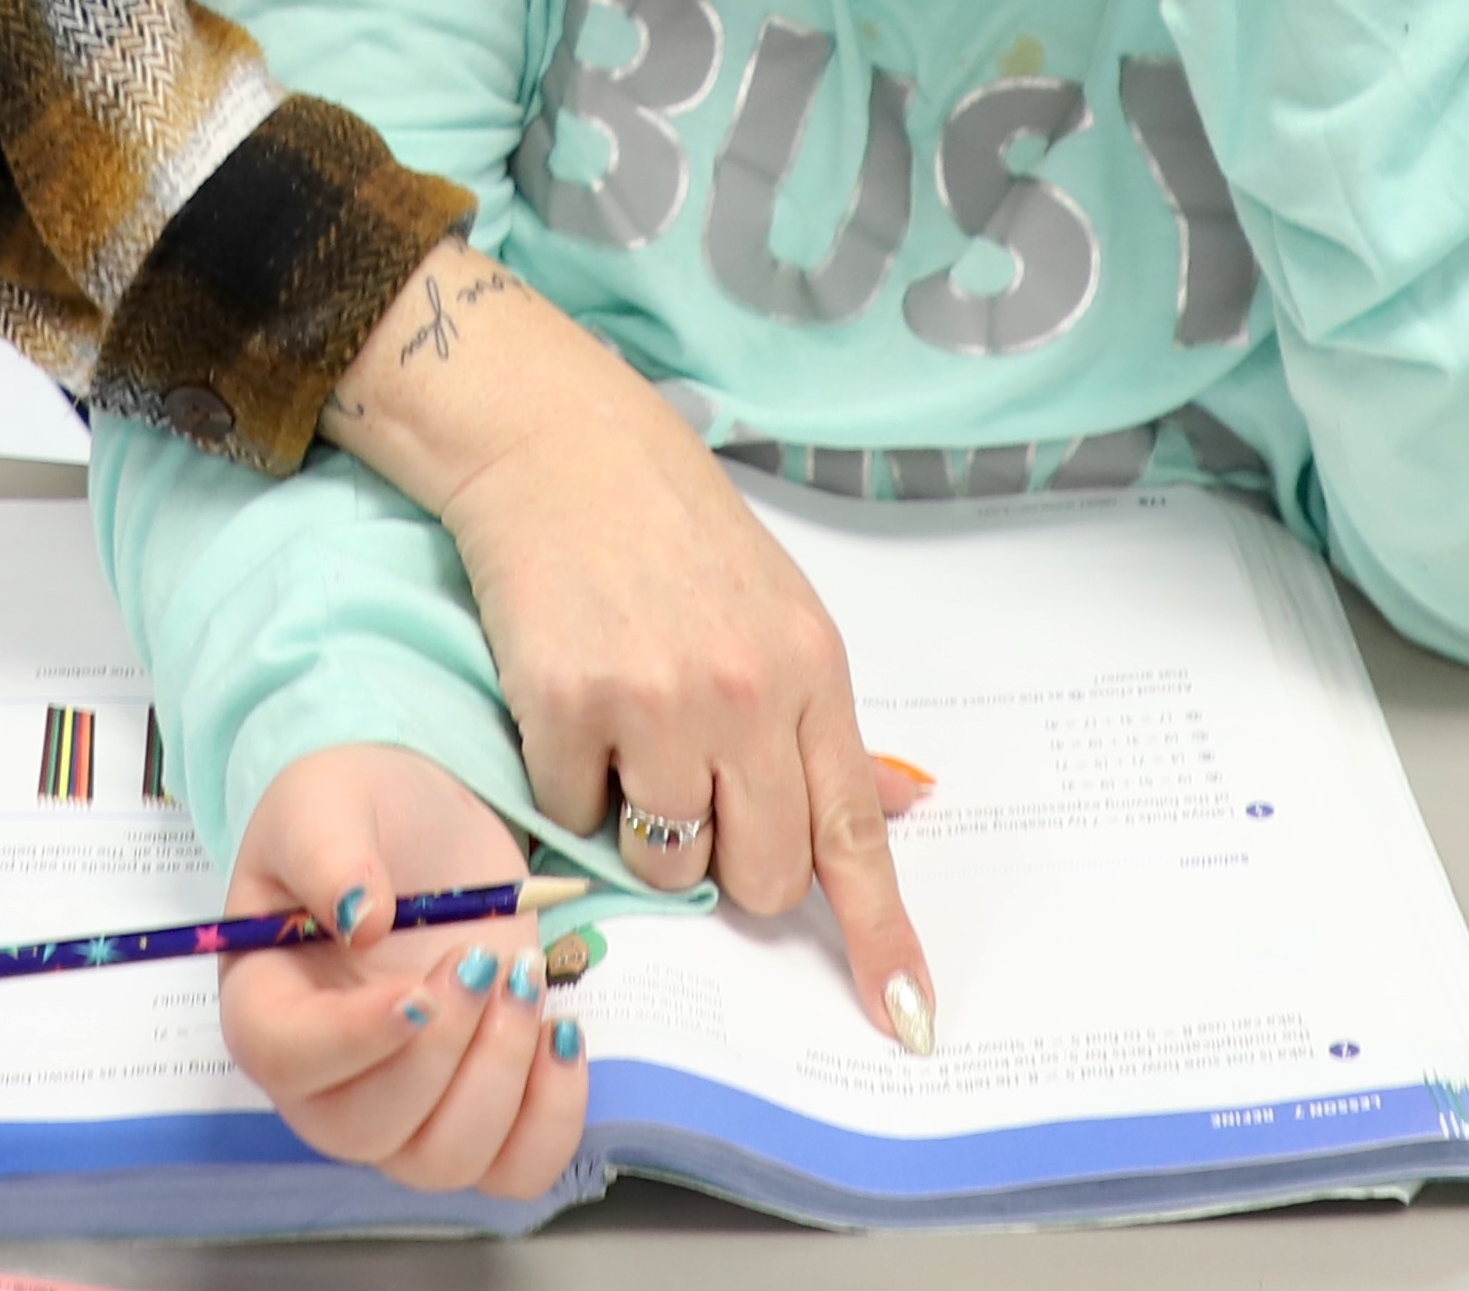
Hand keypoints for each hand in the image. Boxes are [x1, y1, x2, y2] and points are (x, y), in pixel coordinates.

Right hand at [215, 748, 588, 1199]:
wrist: (424, 826)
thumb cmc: (356, 815)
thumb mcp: (322, 798)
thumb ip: (326, 849)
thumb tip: (360, 919)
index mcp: (267, 1003)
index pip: (284, 1060)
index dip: (349, 1042)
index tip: (416, 992)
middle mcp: (324, 1078)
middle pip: (366, 1129)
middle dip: (442, 1051)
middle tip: (482, 960)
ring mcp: (403, 1107)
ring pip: (442, 1161)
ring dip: (500, 1079)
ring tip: (524, 983)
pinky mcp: (475, 1107)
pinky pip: (513, 1169)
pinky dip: (551, 1118)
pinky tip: (561, 1033)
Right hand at [430, 340, 937, 1053]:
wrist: (560, 449)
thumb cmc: (676, 533)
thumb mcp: (785, 614)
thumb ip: (826, 727)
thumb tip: (894, 813)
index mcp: (813, 674)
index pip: (855, 835)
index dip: (881, 937)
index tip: (908, 1018)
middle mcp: (744, 695)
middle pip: (759, 877)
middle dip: (731, 863)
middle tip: (697, 789)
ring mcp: (653, 703)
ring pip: (669, 863)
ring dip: (649, 826)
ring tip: (631, 734)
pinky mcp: (564, 707)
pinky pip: (575, 819)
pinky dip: (570, 783)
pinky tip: (574, 703)